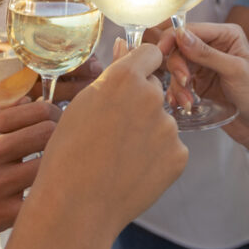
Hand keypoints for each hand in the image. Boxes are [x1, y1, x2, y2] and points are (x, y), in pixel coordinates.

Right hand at [0, 99, 59, 245]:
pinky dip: (43, 196)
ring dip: (53, 169)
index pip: (38, 110)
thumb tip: (37, 102)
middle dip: (60, 138)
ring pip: (48, 166)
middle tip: (63, 145)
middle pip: (48, 133)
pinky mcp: (0, 215)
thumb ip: (2, 119)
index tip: (58, 123)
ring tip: (52, 170)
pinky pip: (39, 199)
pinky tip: (40, 195)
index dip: (55, 115)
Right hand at [29, 40, 187, 232]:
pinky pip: (171, 148)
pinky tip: (133, 171)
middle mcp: (151, 97)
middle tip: (114, 130)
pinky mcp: (179, 156)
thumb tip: (125, 43)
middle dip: (141, 103)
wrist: (76, 206)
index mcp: (124, 78)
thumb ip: (113, 72)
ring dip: (148, 133)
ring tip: (119, 156)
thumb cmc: (69, 153)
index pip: (149, 54)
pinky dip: (157, 158)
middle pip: (155, 89)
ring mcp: (168, 128)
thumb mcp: (83, 104)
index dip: (140, 67)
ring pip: (162, 121)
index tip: (130, 83)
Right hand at [159, 22, 248, 148]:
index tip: (161, 51)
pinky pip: (178, 83)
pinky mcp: (198, 83)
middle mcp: (213, 46)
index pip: (192, 29)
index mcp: (226, 35)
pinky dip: (178, 93)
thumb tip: (180, 35)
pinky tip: (183, 104)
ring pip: (177, 66)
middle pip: (180, 47)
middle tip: (184, 82)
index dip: (173, 38)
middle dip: (177, 66)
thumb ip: (206, 53)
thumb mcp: (234, 71)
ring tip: (187, 101)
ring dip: (178, 85)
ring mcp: (204, 65)